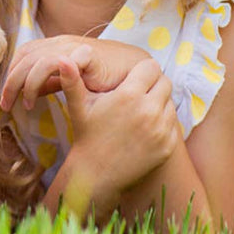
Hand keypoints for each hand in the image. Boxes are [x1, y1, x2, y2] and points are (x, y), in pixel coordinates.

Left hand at [0, 36, 146, 111]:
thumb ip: (50, 84)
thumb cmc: (105, 78)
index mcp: (55, 45)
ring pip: (36, 60)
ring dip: (24, 84)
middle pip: (25, 57)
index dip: (11, 75)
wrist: (137, 72)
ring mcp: (73, 46)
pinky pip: (56, 63)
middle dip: (10, 82)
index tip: (6, 100)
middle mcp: (61, 42)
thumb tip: (28, 93)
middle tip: (5, 106)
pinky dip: (42, 79)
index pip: (24, 54)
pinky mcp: (86, 54)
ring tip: (25, 105)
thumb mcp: (71, 81)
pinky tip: (40, 98)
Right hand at [58, 57, 179, 197]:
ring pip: (170, 102)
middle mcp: (149, 111)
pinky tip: (145, 128)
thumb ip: (72, 80)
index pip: (151, 67)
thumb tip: (61, 58)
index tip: (133, 77)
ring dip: (159, 102)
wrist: (96, 175)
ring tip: (139, 110)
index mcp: (129, 95)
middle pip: (164, 82)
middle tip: (138, 92)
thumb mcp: (78, 106)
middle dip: (153, 84)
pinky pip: (173, 124)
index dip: (142, 69)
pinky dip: (163, 122)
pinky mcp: (167, 146)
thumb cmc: (86, 135)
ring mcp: (161, 130)